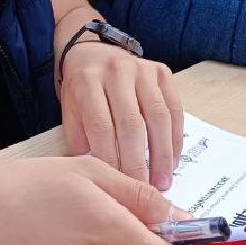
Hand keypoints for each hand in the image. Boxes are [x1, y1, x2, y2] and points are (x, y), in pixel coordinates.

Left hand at [60, 41, 181, 190]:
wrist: (92, 53)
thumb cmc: (81, 90)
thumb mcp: (70, 112)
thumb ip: (82, 142)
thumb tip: (104, 176)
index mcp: (87, 82)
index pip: (101, 126)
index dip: (112, 160)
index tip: (118, 186)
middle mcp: (116, 71)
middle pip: (132, 124)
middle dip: (139, 163)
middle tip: (143, 191)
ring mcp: (142, 69)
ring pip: (158, 117)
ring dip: (162, 154)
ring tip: (162, 181)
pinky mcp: (162, 72)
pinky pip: (174, 109)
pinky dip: (175, 138)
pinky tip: (172, 161)